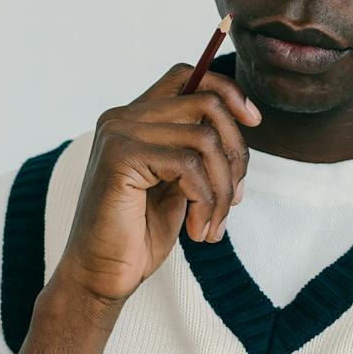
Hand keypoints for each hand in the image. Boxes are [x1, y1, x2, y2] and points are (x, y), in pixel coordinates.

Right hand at [52, 63, 261, 313]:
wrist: (99, 277)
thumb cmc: (137, 235)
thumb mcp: (177, 184)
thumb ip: (197, 150)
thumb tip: (245, 123)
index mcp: (134, 119)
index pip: (187, 75)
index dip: (227, 91)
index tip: (253, 121)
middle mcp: (122, 117)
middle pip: (206, 104)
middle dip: (236, 153)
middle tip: (236, 200)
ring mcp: (118, 134)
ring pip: (204, 138)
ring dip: (223, 188)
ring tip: (214, 224)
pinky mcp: (119, 157)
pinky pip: (188, 165)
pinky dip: (206, 201)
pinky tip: (198, 232)